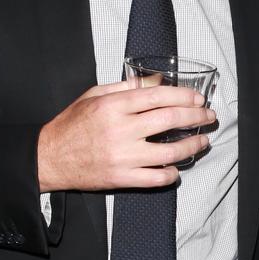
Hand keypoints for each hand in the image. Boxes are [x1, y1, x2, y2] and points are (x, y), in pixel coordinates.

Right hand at [37, 81, 214, 191]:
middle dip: (196, 117)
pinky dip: (171, 174)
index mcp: (113, 106)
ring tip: (203, 141)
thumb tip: (159, 81)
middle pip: (169, 121)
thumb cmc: (72, 124)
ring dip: (192, 145)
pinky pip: (155, 178)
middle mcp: (120, 130)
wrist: (49, 157)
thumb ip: (127, 87)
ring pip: (169, 152)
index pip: (158, 96)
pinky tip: (177, 168)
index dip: (184, 96)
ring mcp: (122, 156)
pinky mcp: (121, 178)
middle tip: (209, 116)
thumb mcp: (95, 95)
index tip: (198, 98)